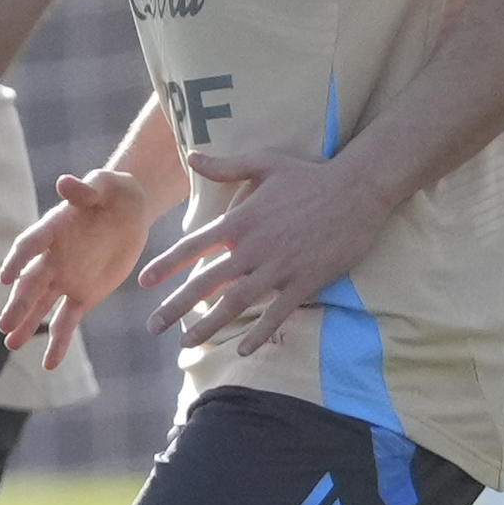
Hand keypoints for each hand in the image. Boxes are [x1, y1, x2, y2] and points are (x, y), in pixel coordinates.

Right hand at [0, 165, 164, 366]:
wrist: (129, 211)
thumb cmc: (114, 192)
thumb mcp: (105, 186)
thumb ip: (85, 189)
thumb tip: (65, 182)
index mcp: (53, 229)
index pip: (30, 246)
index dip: (18, 260)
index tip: (5, 278)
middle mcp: (52, 257)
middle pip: (31, 283)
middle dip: (19, 304)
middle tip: (4, 325)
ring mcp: (65, 278)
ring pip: (42, 305)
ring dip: (27, 324)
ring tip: (11, 345)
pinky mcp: (83, 294)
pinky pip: (67, 321)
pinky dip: (59, 342)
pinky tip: (49, 364)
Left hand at [137, 142, 395, 359]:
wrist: (359, 190)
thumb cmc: (310, 175)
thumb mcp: (264, 163)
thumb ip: (225, 165)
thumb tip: (193, 155)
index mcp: (241, 221)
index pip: (193, 246)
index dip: (167, 264)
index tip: (144, 282)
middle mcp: (254, 248)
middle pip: (207, 282)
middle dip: (175, 306)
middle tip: (152, 327)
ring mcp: (280, 267)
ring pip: (236, 303)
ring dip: (209, 325)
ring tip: (187, 342)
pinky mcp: (306, 281)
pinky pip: (278, 313)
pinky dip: (260, 332)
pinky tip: (244, 348)